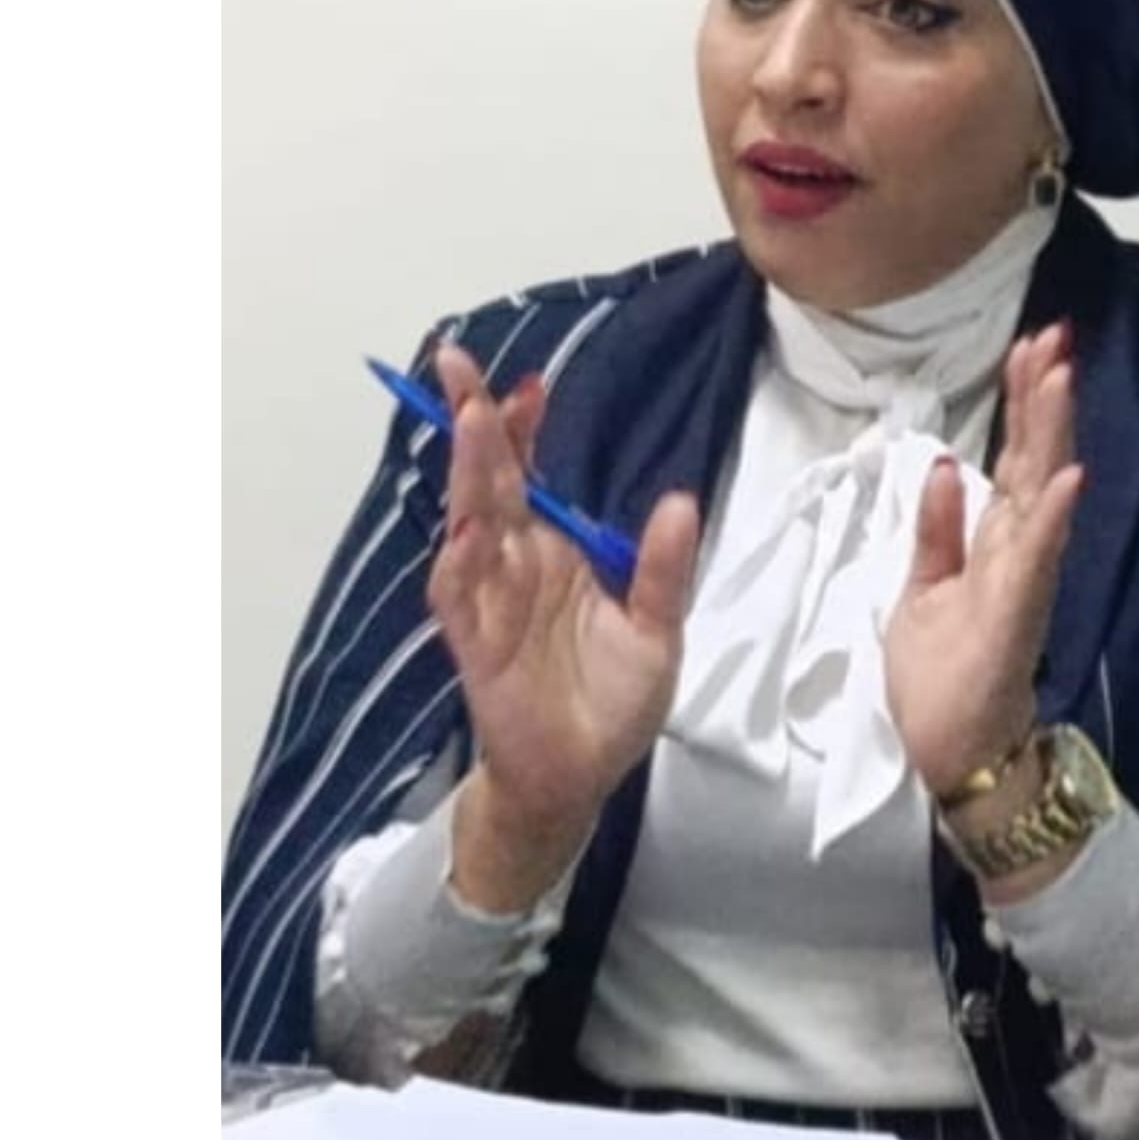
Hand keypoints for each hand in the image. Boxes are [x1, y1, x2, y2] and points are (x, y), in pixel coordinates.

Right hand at [426, 343, 699, 904]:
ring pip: (469, 522)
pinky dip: (460, 561)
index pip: (530, 475)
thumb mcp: (658, 630)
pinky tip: (471, 527)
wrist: (580, 777)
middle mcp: (515, 564)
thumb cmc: (612, 701)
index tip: (528, 383)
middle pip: (488, 480)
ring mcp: (490, 600)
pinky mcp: (476, 643)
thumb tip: (679, 499)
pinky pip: (459, 595)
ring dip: (468, 473)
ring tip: (472, 420)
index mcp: (555, 551)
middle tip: (457, 362)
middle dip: (473, 423)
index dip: (521, 429)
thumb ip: (663, 569)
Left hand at [884, 324, 1083, 799]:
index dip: (1021, 402)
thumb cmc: (939, 677)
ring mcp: (1022, 583)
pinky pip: (1035, 561)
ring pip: (1039, 495)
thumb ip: (938, 529)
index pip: (1011, 457)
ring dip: (1050, 436)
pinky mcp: (1015, 619)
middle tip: (1053, 334)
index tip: (1029, 345)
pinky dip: (1050, 518)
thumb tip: (942, 462)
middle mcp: (1018, 553)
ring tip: (1060, 377)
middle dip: (1042, 398)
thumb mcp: (923, 588)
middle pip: (1032, 461)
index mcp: (995, 543)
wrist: (950, 758)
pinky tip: (1066, 476)